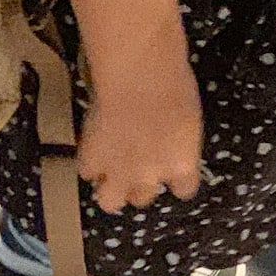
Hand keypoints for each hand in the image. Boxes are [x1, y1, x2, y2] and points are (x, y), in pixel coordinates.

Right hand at [78, 58, 202, 213]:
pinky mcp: (93, 160)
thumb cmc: (174, 82)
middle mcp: (150, 176)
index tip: (172, 169)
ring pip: (110, 200)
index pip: (184, 189)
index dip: (176, 180)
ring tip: (108, 171)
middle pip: (142, 198)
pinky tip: (92, 146)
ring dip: (110, 188)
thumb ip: (179, 140)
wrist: (138, 75)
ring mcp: (119, 172)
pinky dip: (88, 161)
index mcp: (181, 164)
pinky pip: (86, 171)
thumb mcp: (189, 116)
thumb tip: (171, 140)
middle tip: (134, 167)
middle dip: (138, 186)